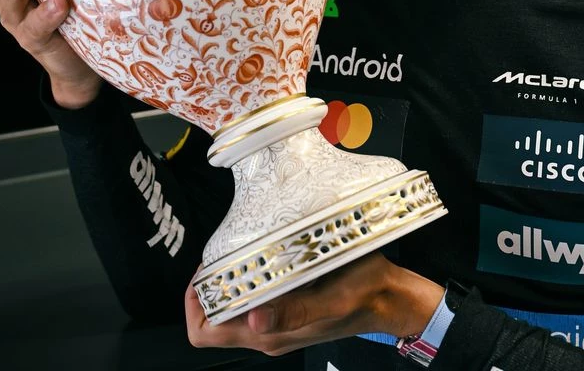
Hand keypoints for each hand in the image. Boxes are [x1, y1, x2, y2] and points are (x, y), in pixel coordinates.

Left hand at [184, 252, 443, 355]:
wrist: (389, 299)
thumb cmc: (362, 293)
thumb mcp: (331, 299)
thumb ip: (294, 311)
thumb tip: (254, 320)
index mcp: (269, 334)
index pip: (205, 333)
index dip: (194, 304)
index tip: (203, 270)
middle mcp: (267, 334)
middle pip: (212, 322)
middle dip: (207, 288)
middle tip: (217, 253)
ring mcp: (277, 324)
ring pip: (230, 311)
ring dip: (226, 283)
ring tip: (235, 250)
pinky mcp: (288, 312)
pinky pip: (251, 303)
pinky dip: (245, 282)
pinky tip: (260, 257)